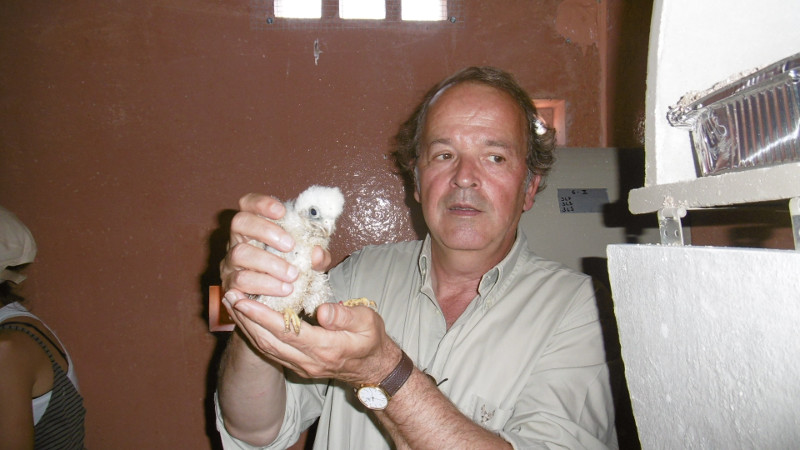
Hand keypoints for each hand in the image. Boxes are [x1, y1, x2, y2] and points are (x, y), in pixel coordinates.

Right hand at [220, 193, 331, 298]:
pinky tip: (282, 290)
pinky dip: (263, 285)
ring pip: (239, 253)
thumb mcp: (308, 262)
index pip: (248, 204)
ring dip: (269, 263)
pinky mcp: (229, 285)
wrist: (273, 305)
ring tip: (292, 275)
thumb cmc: (289, 274)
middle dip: (265, 230)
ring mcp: (230, 263)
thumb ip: (316, 257)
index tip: (281, 212)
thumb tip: (317, 253)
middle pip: (239, 222)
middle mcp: (237, 241)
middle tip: (290, 246)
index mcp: (254, 228)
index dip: (261, 203)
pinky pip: (239, 282)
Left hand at [224, 297, 400, 385]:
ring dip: (247, 326)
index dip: (263, 316)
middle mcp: (309, 361)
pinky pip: (271, 351)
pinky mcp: (297, 366)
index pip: (287, 331)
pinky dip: (256, 334)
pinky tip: (247, 320)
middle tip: (230, 296)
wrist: (374, 369)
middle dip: (246, 319)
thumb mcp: (368, 322)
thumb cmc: (372, 340)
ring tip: (232, 304)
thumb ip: (345, 316)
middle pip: (269, 341)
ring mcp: (301, 366)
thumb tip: (322, 311)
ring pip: (266, 347)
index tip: (245, 300)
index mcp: (326, 347)